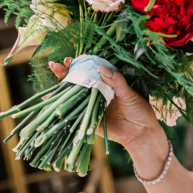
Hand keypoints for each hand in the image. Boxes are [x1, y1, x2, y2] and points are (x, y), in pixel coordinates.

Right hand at [48, 59, 166, 160]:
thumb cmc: (138, 110)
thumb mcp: (128, 93)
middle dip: (66, 73)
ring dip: (61, 88)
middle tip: (56, 65)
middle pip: (79, 82)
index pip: (90, 72)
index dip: (79, 65)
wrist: (141, 133)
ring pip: (74, 96)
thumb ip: (116, 81)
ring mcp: (92, 107)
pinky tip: (51, 100)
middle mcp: (97, 94)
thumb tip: (101, 68)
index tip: (70, 59)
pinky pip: (75, 113)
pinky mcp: (89, 120)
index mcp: (107, 85)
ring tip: (53, 78)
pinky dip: (62, 107)